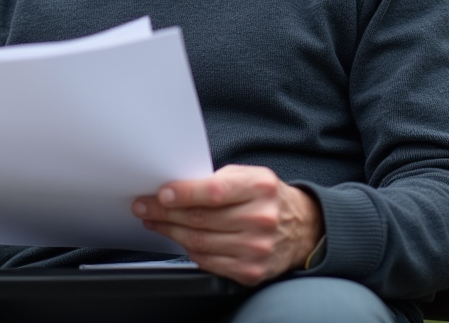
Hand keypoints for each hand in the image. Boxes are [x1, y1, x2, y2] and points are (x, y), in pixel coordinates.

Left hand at [132, 164, 323, 285]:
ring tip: (155, 221)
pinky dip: (188, 250)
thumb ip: (218, 180)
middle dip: (165, 212)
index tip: (161, 194)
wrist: (303, 228)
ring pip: (200, 242)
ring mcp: (257, 248)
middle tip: (144, 207)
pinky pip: (208, 262)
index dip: (184, 193)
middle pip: (201, 218)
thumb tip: (176, 188)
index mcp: (260, 187)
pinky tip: (178, 238)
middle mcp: (261, 218)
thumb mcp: (250, 176)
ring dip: (170, 232)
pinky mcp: (251, 271)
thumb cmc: (267, 197)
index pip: (215, 191)